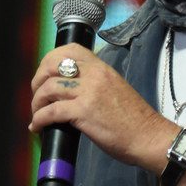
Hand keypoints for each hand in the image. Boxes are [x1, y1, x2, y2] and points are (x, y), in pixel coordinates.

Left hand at [30, 45, 172, 168]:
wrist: (149, 137)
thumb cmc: (133, 119)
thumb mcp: (114, 89)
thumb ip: (93, 83)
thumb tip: (68, 90)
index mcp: (102, 68)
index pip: (70, 49)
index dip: (49, 60)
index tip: (44, 76)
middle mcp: (94, 75)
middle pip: (52, 65)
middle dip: (37, 80)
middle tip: (37, 96)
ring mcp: (89, 92)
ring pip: (48, 88)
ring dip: (36, 102)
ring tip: (37, 114)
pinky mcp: (84, 112)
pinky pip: (51, 111)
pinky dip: (39, 119)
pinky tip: (37, 127)